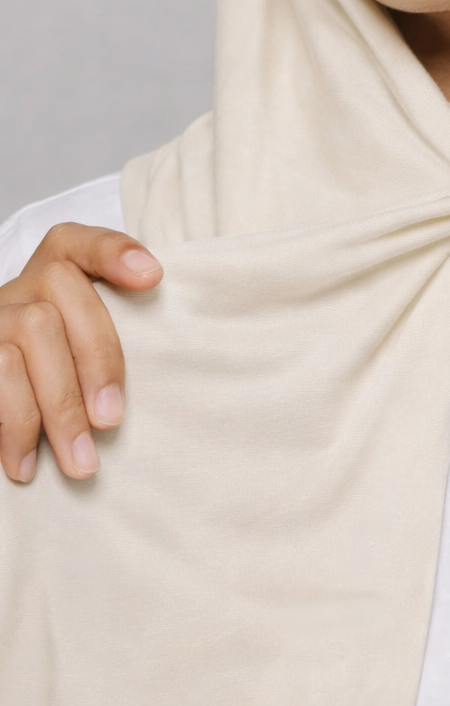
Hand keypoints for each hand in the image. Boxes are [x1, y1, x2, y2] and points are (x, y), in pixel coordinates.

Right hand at [0, 225, 161, 482]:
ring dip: (58, 405)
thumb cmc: (58, 374)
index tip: (154, 276)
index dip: (115, 252)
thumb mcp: (86, 343)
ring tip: (81, 461)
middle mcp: (19, 286)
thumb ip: (119, 331)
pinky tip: (26, 464)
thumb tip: (176, 358)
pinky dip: (14, 425)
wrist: (0, 391)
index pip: (82, 241)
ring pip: (28, 332)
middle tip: (111, 420)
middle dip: (95, 357)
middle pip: (60, 288)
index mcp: (54, 271)